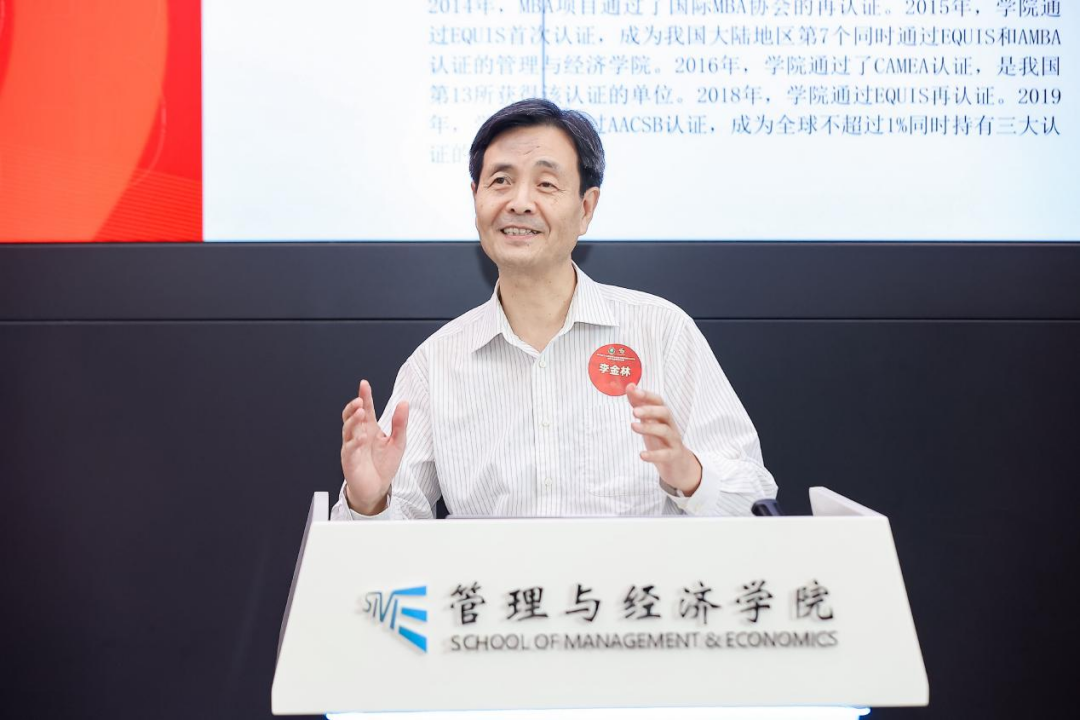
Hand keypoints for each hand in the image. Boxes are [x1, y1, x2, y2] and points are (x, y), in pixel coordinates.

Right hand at [340, 379, 408, 514]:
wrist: (377, 488)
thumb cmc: (384, 464)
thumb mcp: (398, 442)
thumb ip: (400, 423)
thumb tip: (404, 403)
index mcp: (370, 428)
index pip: (366, 408)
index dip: (365, 396)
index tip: (364, 384)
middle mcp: (359, 434)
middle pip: (352, 416)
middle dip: (353, 406)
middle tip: (359, 400)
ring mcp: (353, 446)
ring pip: (348, 429)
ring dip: (353, 420)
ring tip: (361, 412)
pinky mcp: (350, 460)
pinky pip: (350, 449)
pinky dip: (355, 442)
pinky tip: (362, 437)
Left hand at [626, 383, 701, 495]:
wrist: (678, 464)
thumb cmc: (661, 440)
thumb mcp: (650, 421)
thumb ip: (640, 405)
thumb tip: (630, 386)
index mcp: (663, 416)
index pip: (658, 401)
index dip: (646, 395)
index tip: (632, 390)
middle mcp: (670, 426)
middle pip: (664, 413)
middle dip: (650, 410)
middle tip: (634, 411)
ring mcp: (673, 441)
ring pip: (665, 431)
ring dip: (649, 428)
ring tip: (633, 426)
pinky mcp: (673, 456)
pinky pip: (665, 454)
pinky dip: (653, 455)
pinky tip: (642, 455)